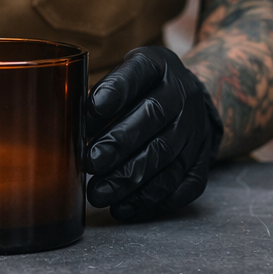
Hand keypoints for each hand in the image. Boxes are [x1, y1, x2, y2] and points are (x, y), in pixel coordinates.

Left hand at [85, 46, 223, 221]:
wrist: (188, 99)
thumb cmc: (139, 89)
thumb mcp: (121, 76)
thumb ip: (98, 96)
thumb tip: (69, 128)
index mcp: (157, 65)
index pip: (138, 72)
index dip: (116, 90)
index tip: (91, 108)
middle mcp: (182, 93)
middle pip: (154, 118)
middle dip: (119, 143)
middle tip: (90, 163)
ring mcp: (196, 128)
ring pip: (166, 156)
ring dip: (130, 179)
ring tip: (99, 193)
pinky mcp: (203, 159)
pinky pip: (183, 184)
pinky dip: (152, 200)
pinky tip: (124, 208)